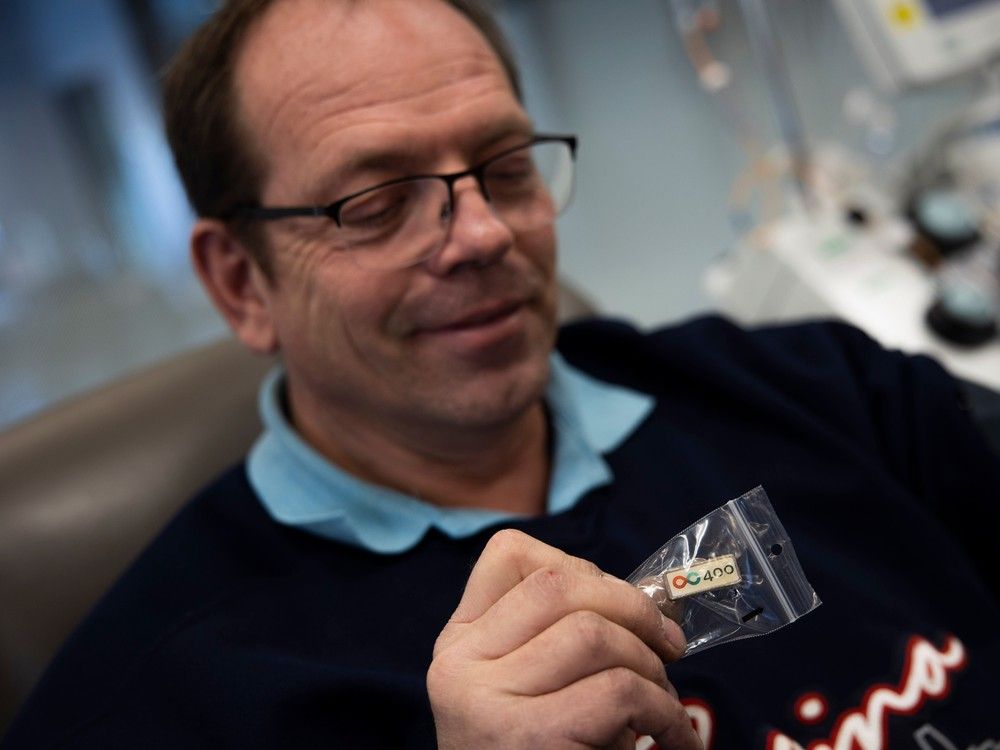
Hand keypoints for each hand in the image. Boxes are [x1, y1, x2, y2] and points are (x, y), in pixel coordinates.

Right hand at [428, 529, 701, 748]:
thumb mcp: (528, 691)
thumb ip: (559, 638)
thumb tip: (652, 598)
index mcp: (457, 644)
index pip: (509, 554)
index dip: (579, 566)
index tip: (616, 607)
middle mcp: (458, 666)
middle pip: (562, 584)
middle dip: (635, 607)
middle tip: (669, 646)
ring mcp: (485, 703)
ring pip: (595, 634)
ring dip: (652, 667)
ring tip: (663, 706)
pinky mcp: (527, 740)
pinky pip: (618, 691)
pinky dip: (664, 712)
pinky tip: (670, 741)